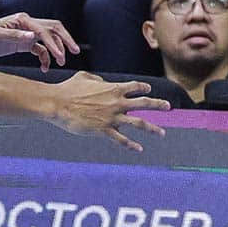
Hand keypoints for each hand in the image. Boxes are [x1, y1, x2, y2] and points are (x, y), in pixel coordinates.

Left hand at [0, 11, 78, 69]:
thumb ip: (15, 35)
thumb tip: (34, 36)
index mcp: (23, 20)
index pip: (45, 30)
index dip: (54, 42)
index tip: (61, 55)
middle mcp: (28, 24)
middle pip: (53, 29)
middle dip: (65, 40)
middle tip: (75, 52)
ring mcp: (27, 34)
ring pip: (49, 39)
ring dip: (57, 50)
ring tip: (61, 62)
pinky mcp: (24, 43)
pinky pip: (40, 49)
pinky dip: (45, 58)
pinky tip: (45, 67)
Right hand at [44, 71, 168, 150]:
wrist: (58, 103)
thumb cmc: (68, 88)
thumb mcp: (84, 77)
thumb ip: (96, 79)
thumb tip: (101, 83)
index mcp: (114, 88)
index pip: (135, 87)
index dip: (143, 87)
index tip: (148, 89)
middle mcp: (117, 102)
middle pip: (144, 103)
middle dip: (158, 104)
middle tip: (169, 107)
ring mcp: (112, 117)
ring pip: (138, 123)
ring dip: (152, 128)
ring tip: (162, 133)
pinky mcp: (104, 130)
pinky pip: (121, 139)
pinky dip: (131, 145)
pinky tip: (139, 149)